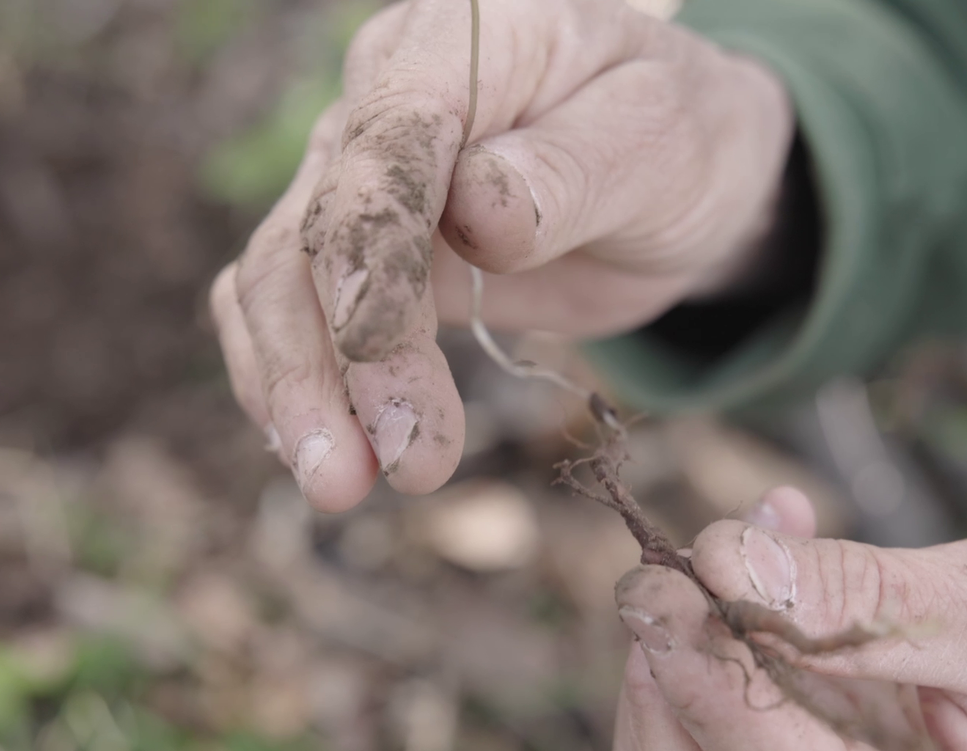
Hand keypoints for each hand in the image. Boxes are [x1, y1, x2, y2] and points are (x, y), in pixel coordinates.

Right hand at [209, 0, 793, 510]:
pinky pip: (299, 317)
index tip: (374, 341)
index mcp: (456, 47)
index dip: (369, 245)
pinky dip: (299, 384)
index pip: (385, 142)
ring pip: (281, 284)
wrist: (685, 180)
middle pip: (312, 229)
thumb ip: (568, 171)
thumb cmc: (679, 141)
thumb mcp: (657, 141)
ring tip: (342, 487)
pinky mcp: (371, 261)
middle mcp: (386, 107)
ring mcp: (365, 186)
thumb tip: (476, 216)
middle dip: (327, 357)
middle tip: (371, 470)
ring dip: (299, 390)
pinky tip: (332, 452)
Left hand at [610, 497, 966, 750]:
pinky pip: (728, 736)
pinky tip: (745, 565)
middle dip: (669, 689)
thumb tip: (729, 567)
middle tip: (660, 578)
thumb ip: (864, 601)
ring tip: (709, 563)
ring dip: (677, 671)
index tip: (665, 582)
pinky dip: (712, 653)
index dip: (710, 678)